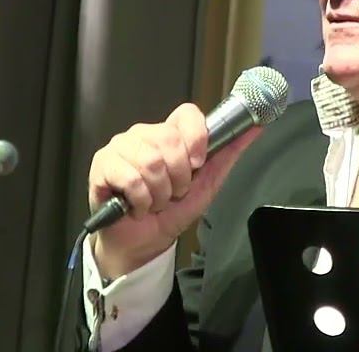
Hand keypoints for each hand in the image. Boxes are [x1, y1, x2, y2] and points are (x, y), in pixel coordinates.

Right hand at [87, 103, 261, 278]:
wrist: (143, 244)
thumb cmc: (171, 212)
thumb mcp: (207, 184)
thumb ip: (228, 154)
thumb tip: (257, 126)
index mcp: (168, 134)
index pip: (187, 114)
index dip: (197, 138)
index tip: (199, 164)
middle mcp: (143, 134)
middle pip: (170, 140)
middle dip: (179, 177)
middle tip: (173, 193)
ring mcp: (120, 147)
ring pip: (151, 162)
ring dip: (159, 193)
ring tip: (155, 202)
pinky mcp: (102, 165)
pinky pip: (131, 178)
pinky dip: (142, 201)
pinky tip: (137, 207)